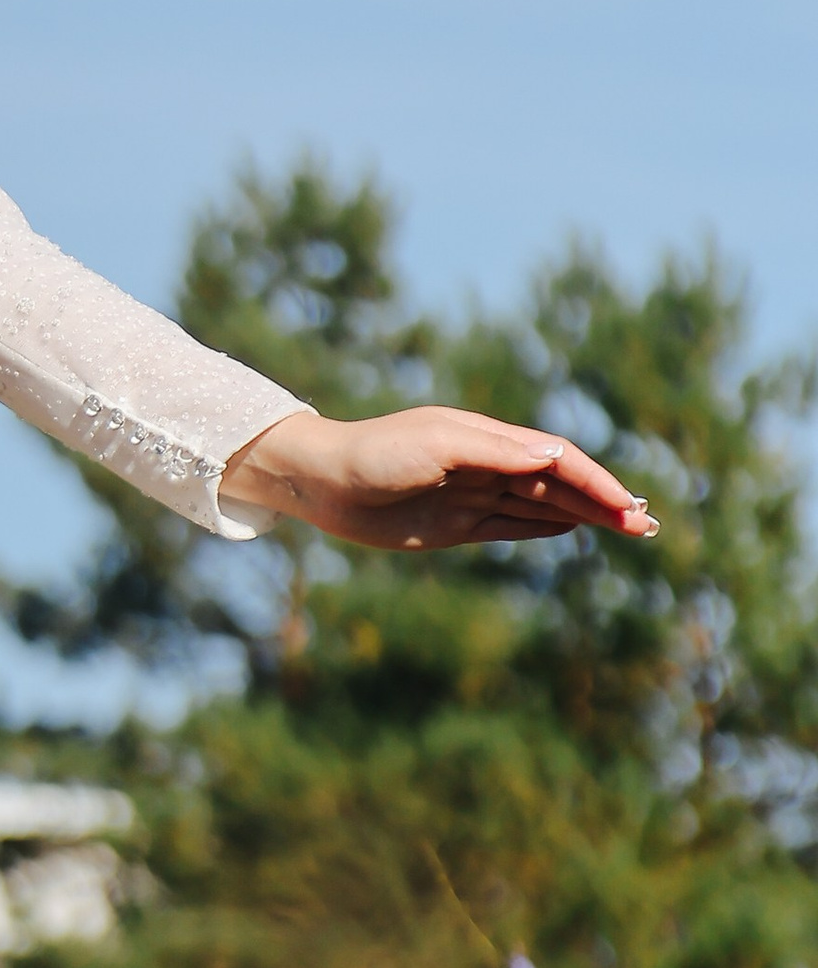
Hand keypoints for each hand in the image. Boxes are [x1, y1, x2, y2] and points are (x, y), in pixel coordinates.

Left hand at [222, 405, 655, 549]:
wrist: (322, 481)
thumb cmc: (374, 454)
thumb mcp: (436, 445)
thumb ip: (495, 453)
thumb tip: (552, 456)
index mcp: (485, 438)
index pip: (555, 460)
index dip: (594, 481)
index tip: (626, 504)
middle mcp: (485, 465)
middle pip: (557, 484)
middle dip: (602, 501)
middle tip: (646, 524)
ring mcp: (472, 495)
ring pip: (541, 506)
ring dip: (584, 515)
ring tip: (627, 527)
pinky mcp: (454, 525)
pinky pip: (511, 525)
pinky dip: (545, 527)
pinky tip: (574, 528)